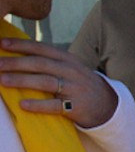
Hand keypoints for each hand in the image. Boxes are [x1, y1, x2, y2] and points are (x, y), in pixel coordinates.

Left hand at [0, 37, 119, 127]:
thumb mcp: (69, 68)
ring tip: (2, 80)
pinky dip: (38, 105)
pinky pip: (55, 105)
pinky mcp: (76, 107)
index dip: (21, 45)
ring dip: (22, 80)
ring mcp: (75, 89)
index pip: (41, 49)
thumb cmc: (79, 85)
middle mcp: (71, 72)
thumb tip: (15, 55)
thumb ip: (49, 61)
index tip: (1, 44)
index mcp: (67, 59)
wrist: (108, 105)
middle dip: (16, 63)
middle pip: (40, 64)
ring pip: (45, 82)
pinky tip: (23, 104)